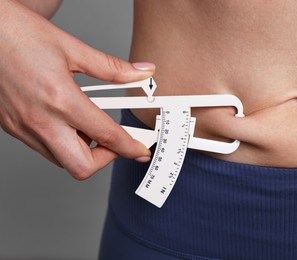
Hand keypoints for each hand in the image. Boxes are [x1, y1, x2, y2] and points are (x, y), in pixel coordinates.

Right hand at [0, 0, 154, 179]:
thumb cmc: (18, 34)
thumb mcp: (73, 48)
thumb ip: (112, 68)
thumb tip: (140, 72)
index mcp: (60, 99)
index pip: (106, 136)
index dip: (129, 147)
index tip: (140, 151)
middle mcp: (40, 121)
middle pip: (81, 167)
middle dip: (104, 159)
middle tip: (113, 141)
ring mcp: (23, 128)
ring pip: (61, 160)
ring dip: (82, 150)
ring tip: (88, 123)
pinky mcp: (12, 128)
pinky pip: (44, 148)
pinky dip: (62, 142)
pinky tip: (67, 120)